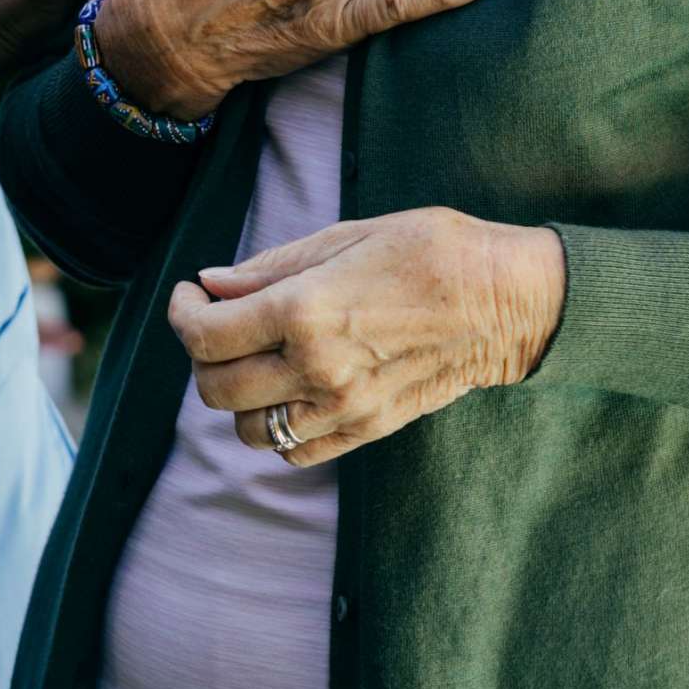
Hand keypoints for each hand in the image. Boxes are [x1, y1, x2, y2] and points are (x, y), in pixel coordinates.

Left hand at [168, 208, 566, 465]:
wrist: (507, 301)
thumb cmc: (431, 251)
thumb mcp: (347, 236)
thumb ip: (271, 267)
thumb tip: (213, 284)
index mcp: (307, 310)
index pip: (205, 335)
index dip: (182, 313)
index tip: (190, 295)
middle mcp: (318, 368)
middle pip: (215, 388)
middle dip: (200, 355)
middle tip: (217, 323)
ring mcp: (343, 407)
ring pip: (248, 431)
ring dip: (236, 398)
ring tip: (253, 359)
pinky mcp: (367, 429)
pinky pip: (294, 451)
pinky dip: (276, 429)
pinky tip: (287, 391)